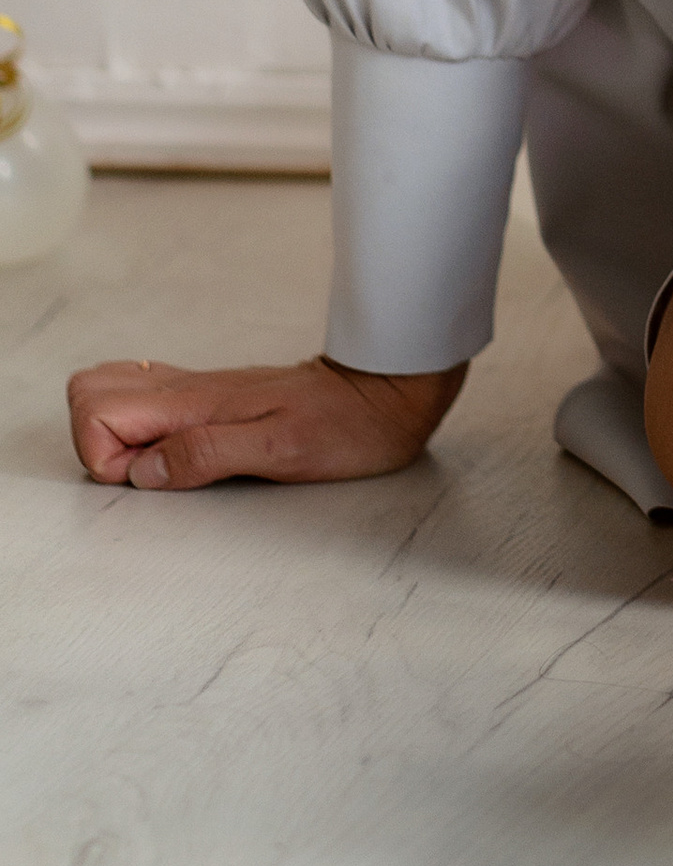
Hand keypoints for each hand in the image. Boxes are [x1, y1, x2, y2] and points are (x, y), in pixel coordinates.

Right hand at [65, 354, 465, 489]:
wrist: (386, 392)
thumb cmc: (344, 426)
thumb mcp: (281, 449)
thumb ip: (208, 453)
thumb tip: (143, 471)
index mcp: (197, 401)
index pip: (99, 408)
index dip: (105, 454)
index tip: (147, 476)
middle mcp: (189, 390)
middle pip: (92, 389)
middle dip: (96, 440)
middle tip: (144, 472)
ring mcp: (198, 391)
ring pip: (115, 390)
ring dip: (114, 434)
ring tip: (156, 467)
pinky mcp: (213, 400)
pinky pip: (149, 399)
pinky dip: (139, 428)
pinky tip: (170, 454)